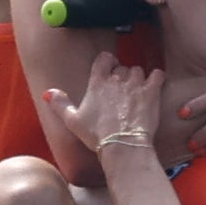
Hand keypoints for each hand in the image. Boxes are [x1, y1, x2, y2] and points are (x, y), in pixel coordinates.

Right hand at [41, 61, 166, 172]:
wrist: (122, 145)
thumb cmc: (96, 134)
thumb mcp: (72, 120)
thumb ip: (59, 103)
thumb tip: (48, 92)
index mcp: (97, 82)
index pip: (104, 59)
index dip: (107, 62)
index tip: (109, 68)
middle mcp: (116, 79)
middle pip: (121, 67)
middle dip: (122, 76)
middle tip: (121, 90)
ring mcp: (135, 84)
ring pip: (138, 70)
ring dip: (137, 78)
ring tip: (136, 91)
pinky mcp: (151, 92)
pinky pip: (157, 75)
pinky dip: (156, 79)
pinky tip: (154, 86)